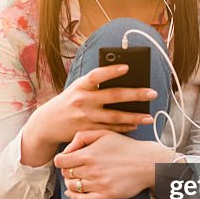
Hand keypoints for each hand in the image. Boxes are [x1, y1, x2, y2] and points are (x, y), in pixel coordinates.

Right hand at [20, 64, 156, 165]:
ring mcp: (85, 117)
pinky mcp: (87, 130)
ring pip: (114, 117)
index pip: (96, 75)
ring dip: (134, 117)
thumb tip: (122, 78)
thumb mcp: (76, 88)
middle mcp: (82, 100)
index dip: (111, 71)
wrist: (47, 124)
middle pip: (113, 96)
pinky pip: (109, 129)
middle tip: (152, 93)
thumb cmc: (68, 102)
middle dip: (135, 95)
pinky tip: (135, 125)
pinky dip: (123, 127)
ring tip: (149, 117)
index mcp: (80, 85)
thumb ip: (94, 84)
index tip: (127, 67)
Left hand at [54, 130, 173, 198]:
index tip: (66, 160)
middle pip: (66, 174)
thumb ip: (81, 137)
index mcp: (89, 155)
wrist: (147, 162)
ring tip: (77, 178)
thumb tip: (66, 150)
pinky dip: (74, 197)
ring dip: (71, 183)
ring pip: (72, 187)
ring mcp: (99, 185)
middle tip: (73, 168)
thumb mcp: (103, 133)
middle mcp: (92, 171)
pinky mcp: (106, 196)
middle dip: (67, 171)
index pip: (60, 162)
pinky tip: (73, 193)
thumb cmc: (125, 146)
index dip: (61, 160)